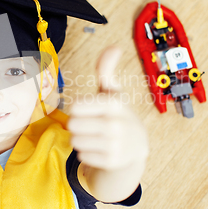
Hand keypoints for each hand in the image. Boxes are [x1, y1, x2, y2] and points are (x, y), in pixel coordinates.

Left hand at [68, 46, 148, 170]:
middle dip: (78, 125)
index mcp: (115, 104)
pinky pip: (81, 155)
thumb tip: (114, 46)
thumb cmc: (116, 114)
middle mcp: (117, 125)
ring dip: (81, 139)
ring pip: (75, 141)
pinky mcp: (111, 162)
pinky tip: (100, 149)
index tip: (89, 110)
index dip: (78, 108)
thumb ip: (106, 70)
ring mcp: (115, 145)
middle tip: (92, 125)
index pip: (76, 107)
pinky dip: (86, 153)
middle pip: (72, 125)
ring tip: (96, 137)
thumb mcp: (113, 92)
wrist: (135, 148)